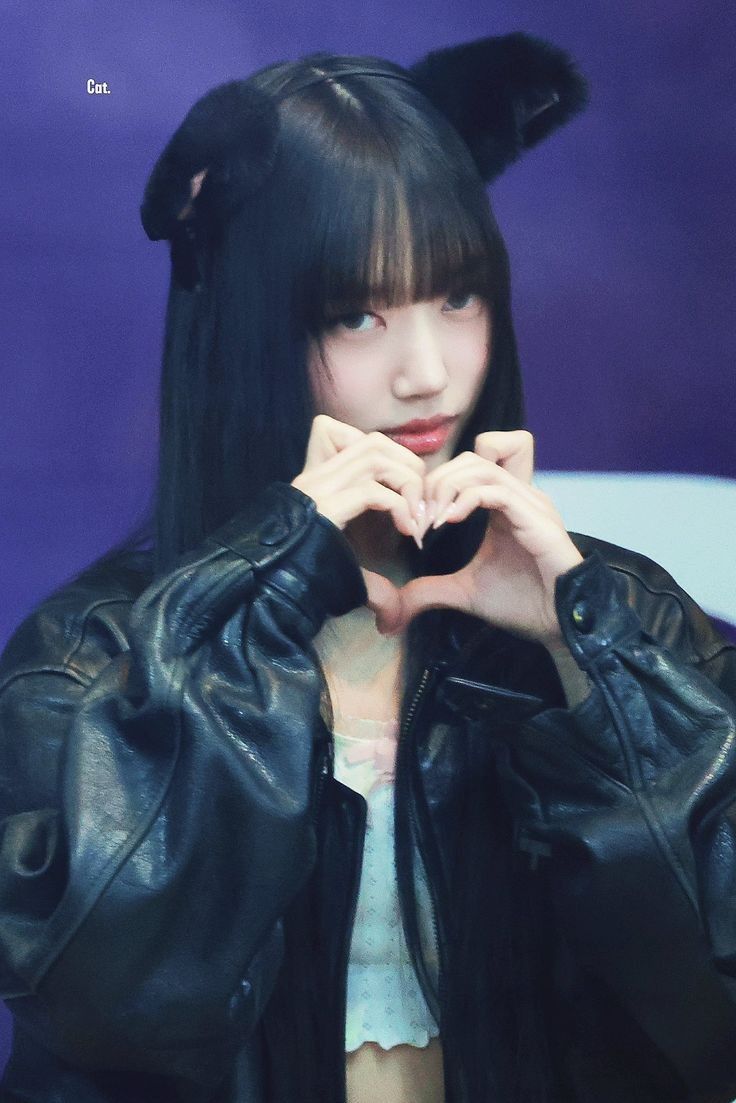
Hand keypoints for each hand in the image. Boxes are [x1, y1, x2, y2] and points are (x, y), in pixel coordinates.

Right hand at [291, 415, 425, 618]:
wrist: (273, 597)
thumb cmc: (309, 585)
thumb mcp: (344, 562)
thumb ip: (368, 564)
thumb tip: (396, 596)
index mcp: (319, 481)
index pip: (361, 441)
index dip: (394, 458)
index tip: (407, 494)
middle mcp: (315, 477)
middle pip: (375, 442)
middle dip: (409, 468)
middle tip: (420, 506)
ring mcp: (315, 489)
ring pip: (375, 456)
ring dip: (407, 483)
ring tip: (416, 518)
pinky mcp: (322, 507)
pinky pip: (371, 490)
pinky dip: (399, 506)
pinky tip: (406, 530)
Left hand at [391, 431, 582, 645]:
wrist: (560, 625)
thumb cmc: (523, 604)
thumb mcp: (465, 593)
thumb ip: (431, 590)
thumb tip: (395, 607)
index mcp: (505, 504)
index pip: (473, 461)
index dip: (439, 479)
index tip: (419, 516)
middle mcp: (520, 495)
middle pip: (473, 456)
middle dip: (438, 480)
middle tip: (420, 517)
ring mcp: (531, 504)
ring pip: (483, 466)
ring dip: (448, 487)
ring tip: (432, 520)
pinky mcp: (538, 519)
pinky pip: (497, 490)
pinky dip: (467, 499)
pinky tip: (449, 523)